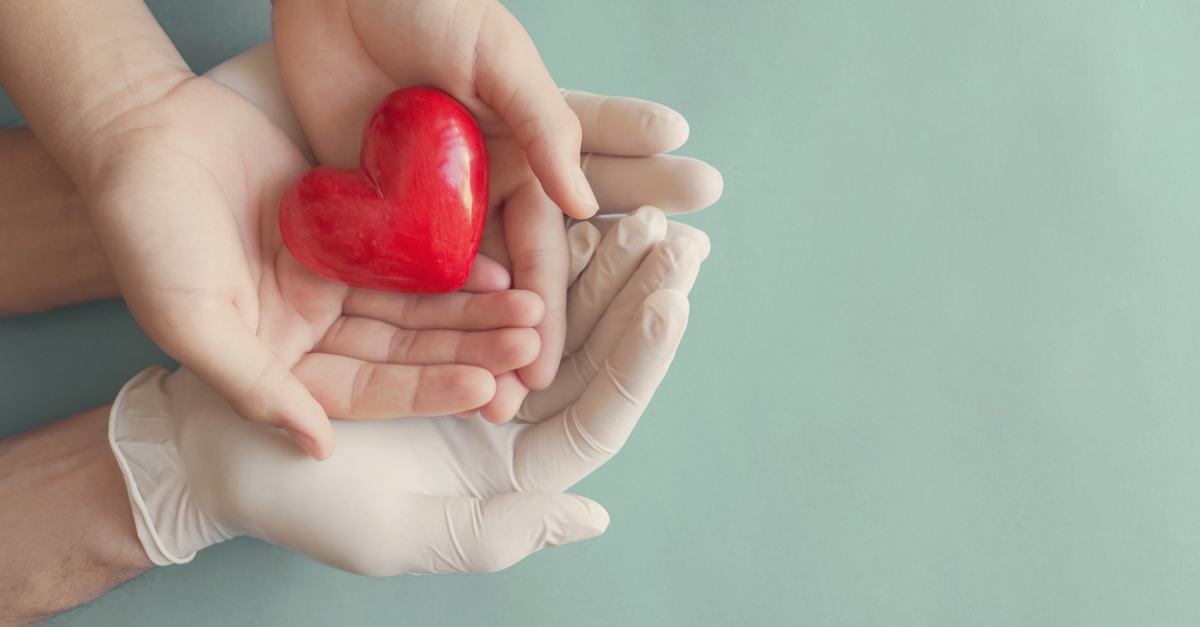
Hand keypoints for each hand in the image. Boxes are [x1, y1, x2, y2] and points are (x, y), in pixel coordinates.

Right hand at [87, 73, 540, 459]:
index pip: (366, 390)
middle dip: (467, 348)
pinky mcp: (347, 230)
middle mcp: (311, 328)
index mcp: (277, 362)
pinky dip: (450, 262)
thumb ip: (254, 385)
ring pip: (415, 304)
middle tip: (529, 343)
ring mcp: (331, 278)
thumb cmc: (149, 229)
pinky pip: (409, 252)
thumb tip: (317, 447)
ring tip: (529, 307)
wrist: (143, 130)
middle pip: (403, 350)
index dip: (426, 390)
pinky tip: (496, 266)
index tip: (485, 388)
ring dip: (471, 309)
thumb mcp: (191, 319)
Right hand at [109, 208, 707, 573]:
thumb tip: (593, 513)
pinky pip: (493, 285)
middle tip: (679, 241)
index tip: (671, 301)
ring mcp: (472, 366)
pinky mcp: (433, 324)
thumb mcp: (399, 533)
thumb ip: (499, 531)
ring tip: (636, 215)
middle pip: (588, 354)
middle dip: (633, 296)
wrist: (219, 453)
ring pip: (551, 311)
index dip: (637, 358)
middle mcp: (504, 419)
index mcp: (509, 472)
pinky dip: (526, 250)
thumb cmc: (300, 503)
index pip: (596, 411)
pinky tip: (561, 213)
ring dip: (593, 264)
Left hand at [271, 2, 722, 408]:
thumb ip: (544, 126)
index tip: (549, 369)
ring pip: (445, 288)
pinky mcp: (367, 203)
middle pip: (499, 281)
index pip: (540, 249)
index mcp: (521, 157)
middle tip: (515, 405)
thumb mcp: (499, 57)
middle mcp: (476, 190)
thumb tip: (583, 200)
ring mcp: (421, 202)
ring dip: (459, 342)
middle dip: (511, 340)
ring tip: (470, 402)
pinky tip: (408, 361)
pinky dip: (398, 311)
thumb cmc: (429, 1)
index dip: (548, 310)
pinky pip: (385, 265)